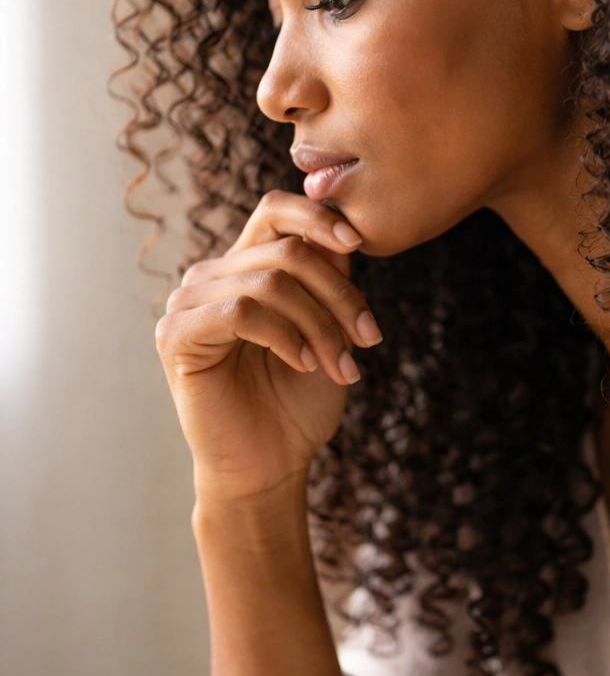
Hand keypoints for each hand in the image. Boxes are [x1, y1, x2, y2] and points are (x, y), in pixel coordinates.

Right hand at [156, 191, 381, 501]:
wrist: (271, 465)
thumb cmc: (299, 400)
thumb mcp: (329, 328)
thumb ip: (330, 278)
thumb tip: (346, 231)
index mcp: (244, 266)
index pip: (275, 211)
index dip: (318, 217)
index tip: (358, 245)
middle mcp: (212, 276)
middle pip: (286, 251)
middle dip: (339, 295)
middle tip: (367, 339)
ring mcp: (188, 303)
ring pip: (269, 281)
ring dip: (319, 324)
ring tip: (339, 365)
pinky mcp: (177, 335)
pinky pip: (241, 310)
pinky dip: (284, 335)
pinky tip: (303, 364)